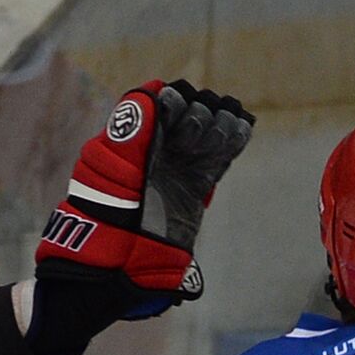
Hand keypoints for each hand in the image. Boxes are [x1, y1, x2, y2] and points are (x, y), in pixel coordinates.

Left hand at [35, 80, 253, 315]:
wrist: (127, 260)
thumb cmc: (113, 214)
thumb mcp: (116, 173)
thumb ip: (131, 134)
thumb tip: (146, 94)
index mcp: (136, 138)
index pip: (164, 103)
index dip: (177, 103)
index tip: (178, 114)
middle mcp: (160, 148)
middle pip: (192, 114)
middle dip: (199, 118)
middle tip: (195, 138)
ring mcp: (180, 166)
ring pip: (209, 131)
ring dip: (219, 126)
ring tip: (220, 133)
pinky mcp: (197, 185)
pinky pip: (220, 156)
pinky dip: (232, 140)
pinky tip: (241, 128)